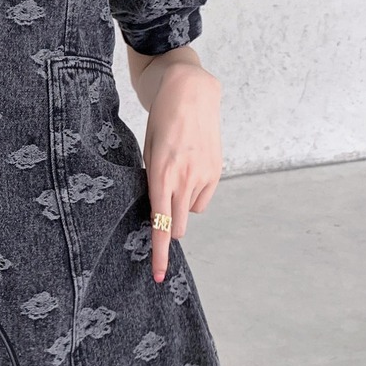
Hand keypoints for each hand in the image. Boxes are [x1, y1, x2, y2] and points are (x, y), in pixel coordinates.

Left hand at [140, 61, 222, 282]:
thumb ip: (154, 180)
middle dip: (167, 228)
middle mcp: (185, 178)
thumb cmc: (161, 120)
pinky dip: (194, 193)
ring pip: (191, 212)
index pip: (160, 222)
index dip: (159, 252)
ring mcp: (204, 175)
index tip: (158, 274)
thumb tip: (157, 208)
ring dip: (180, 206)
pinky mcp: (217, 170)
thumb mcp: (148, 150)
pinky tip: (189, 171)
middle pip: (177, 225)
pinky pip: (203, 198)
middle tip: (159, 217)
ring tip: (174, 178)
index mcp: (162, 173)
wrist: (190, 91)